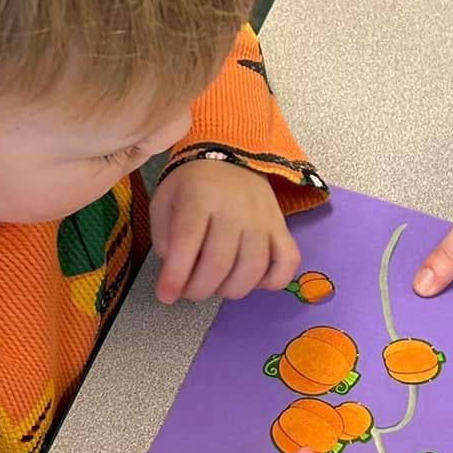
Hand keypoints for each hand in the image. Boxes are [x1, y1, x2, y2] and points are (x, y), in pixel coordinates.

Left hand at [151, 160, 299, 303]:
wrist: (231, 156)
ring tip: (215, 286)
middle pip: (219, 262)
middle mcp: (235, 208)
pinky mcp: (282, 227)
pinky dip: (273, 281)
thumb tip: (177, 274)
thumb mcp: (165, 202)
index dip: (175, 276)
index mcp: (199, 197)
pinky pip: (288, 261)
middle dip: (199, 289)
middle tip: (188, 291)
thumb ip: (164, 238)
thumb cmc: (192, 185)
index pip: (187, 241)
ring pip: (253, 268)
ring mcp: (263, 218)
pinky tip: (252, 281)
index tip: (165, 296)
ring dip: (230, 290)